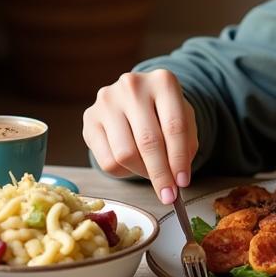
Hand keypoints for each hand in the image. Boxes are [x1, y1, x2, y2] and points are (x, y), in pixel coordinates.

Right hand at [82, 70, 198, 203]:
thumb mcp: (185, 119)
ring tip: (153, 173)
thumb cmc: (165, 111)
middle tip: (168, 195)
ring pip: (125, 153)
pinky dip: (124, 171)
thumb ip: (185, 144)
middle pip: (148, 141)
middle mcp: (132, 86)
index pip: (174, 126)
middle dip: (160, 174)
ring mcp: (107, 101)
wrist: (138, 96)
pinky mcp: (89, 118)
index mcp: (163, 81)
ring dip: (142, 172)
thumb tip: (177, 177)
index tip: (183, 183)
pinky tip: (132, 164)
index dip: (179, 158)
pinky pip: (107, 160)